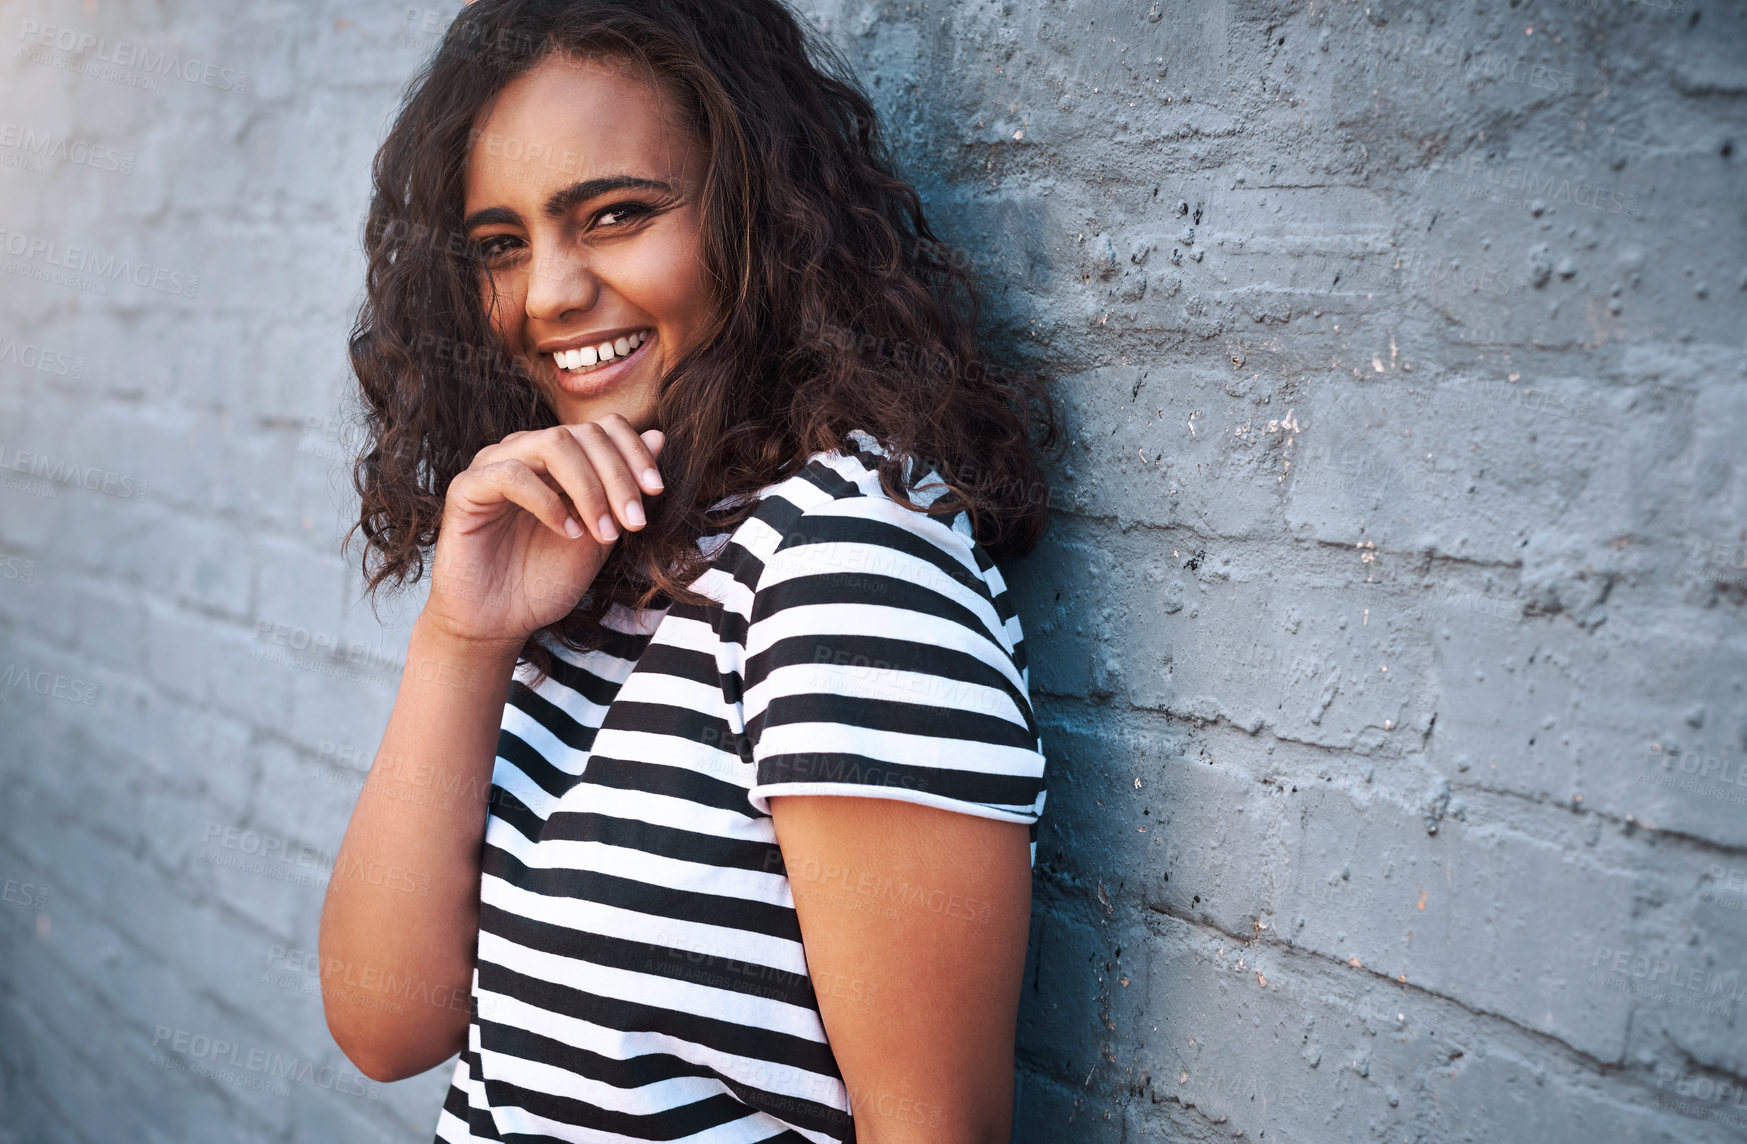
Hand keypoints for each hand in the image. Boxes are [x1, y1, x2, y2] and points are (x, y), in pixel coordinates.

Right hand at [422, 414, 664, 647]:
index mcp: (556, 459)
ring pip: (552, 444)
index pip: (601, 427)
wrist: (500, 622)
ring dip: (589, 488)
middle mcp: (524, 452)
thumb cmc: (546, 579)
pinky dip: (548, 502)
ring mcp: (492, 465)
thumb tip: (658, 437)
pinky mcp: (465, 489)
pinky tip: (566, 532)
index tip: (656, 491)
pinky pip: (511, 474)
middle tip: (634, 523)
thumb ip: (623, 489)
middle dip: (618, 477)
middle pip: (582, 434)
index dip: (633, 452)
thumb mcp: (601, 533)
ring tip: (604, 534)